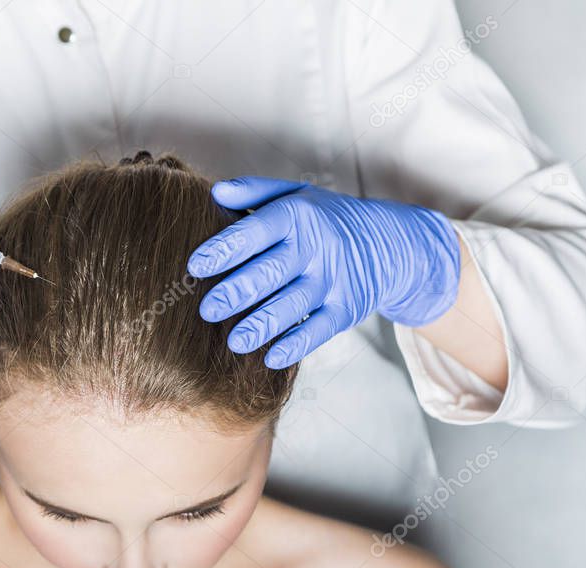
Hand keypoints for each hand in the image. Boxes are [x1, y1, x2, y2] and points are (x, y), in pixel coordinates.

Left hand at [187, 177, 460, 368]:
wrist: (390, 241)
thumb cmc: (326, 218)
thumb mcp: (296, 194)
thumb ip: (255, 192)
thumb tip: (215, 193)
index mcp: (297, 216)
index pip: (256, 230)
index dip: (225, 248)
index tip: (196, 265)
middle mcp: (315, 248)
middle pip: (271, 272)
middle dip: (237, 292)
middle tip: (207, 309)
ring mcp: (332, 281)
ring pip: (292, 305)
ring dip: (262, 325)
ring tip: (234, 341)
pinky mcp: (346, 310)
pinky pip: (318, 330)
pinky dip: (296, 345)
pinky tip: (271, 358)